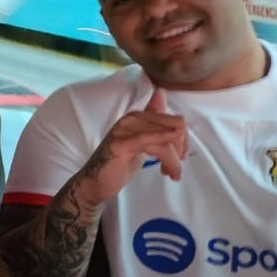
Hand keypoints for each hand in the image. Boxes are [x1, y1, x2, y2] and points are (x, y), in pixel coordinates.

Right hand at [73, 87, 187, 207]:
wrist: (93, 183)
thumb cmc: (118, 165)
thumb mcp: (141, 144)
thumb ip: (153, 125)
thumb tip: (161, 93)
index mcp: (136, 116)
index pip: (174, 120)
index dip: (182, 139)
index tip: (179, 156)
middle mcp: (130, 118)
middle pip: (174, 126)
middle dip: (181, 148)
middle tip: (176, 167)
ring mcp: (125, 130)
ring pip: (167, 138)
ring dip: (174, 159)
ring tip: (172, 174)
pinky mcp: (122, 144)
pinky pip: (153, 145)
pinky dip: (167, 158)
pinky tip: (168, 170)